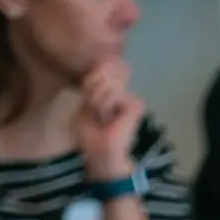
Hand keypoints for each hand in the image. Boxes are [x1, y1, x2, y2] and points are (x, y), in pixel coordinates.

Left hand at [74, 58, 144, 188]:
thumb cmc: (91, 135)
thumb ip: (91, 84)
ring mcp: (130, 99)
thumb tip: (103, 65)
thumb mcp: (84, 104)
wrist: (101, 154)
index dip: (95, 73)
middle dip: (93, 91)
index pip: (106, 65)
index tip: (89, 96)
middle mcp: (122, 91)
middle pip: (106, 70)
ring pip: (109, 83)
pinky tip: (110, 119)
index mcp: (110, 91)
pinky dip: (107, 105)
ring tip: (102, 117)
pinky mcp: (136, 106)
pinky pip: (117, 94)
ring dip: (98, 101)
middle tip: (95, 112)